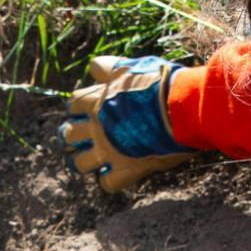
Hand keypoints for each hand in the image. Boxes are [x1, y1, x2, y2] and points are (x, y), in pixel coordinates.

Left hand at [62, 55, 200, 191]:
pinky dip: (111, 180)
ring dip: (84, 161)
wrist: (182, 106)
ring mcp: (109, 150)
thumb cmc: (160, 83)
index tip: (87, 110)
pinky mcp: (127, 169)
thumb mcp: (132, 67)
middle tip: (85, 137)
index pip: (74, 104)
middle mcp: (97, 127)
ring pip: (79, 163)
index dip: (79, 108)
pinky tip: (118, 173)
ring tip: (93, 159)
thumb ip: (111, 68)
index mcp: (97, 101)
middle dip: (74, 136)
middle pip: (68, 135)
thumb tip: (94, 67)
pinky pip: (107, 183)